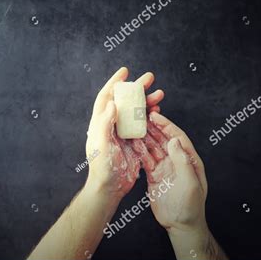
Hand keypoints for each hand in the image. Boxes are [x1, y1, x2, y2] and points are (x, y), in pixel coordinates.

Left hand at [85, 67, 163, 198]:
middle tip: (150, 78)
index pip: (106, 97)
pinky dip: (151, 117)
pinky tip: (159, 112)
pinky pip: (143, 125)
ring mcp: (123, 133)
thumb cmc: (102, 168)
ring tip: (160, 94)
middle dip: (137, 88)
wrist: (110, 187)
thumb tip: (112, 103)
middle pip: (124, 101)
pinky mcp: (133, 142)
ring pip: (136, 112)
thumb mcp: (101, 145)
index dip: (114, 83)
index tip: (125, 71)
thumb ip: (104, 123)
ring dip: (147, 102)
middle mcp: (111, 125)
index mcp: (100, 123)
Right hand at [132, 112, 227, 259]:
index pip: (177, 137)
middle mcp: (176, 161)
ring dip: (144, 138)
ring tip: (134, 127)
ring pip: (153, 148)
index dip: (167, 125)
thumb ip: (182, 160)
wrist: (180, 224)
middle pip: (164, 139)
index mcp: (189, 160)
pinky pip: (145, 160)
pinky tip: (132, 144)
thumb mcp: (189, 182)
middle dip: (153, 128)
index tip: (156, 115)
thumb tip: (173, 140)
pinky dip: (139, 151)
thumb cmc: (190, 206)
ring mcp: (164, 168)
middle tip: (141, 117)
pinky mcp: (154, 175)